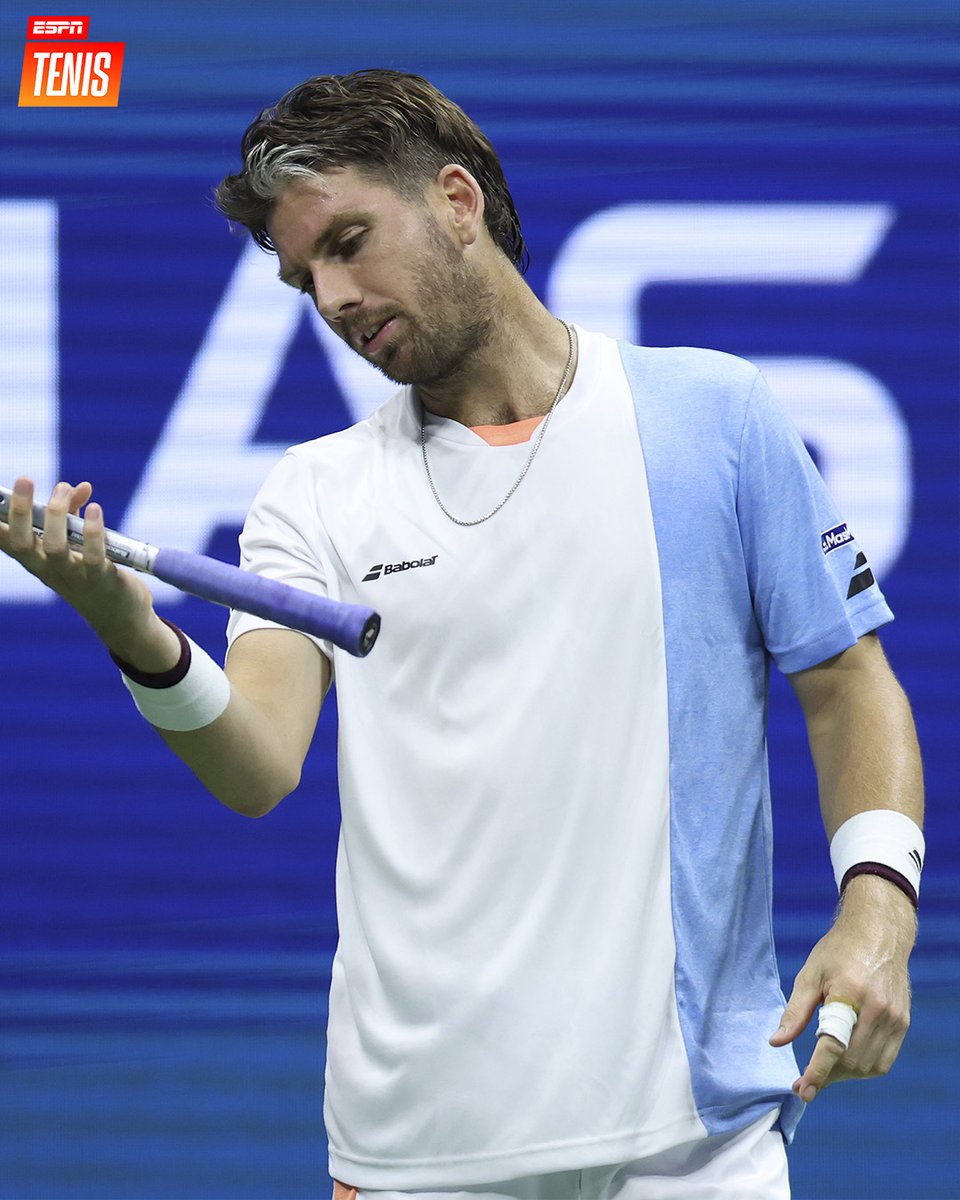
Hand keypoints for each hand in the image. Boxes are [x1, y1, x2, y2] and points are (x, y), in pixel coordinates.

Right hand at [0, 476, 176, 666]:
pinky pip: (93, 556)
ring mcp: (76, 578)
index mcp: (38, 562)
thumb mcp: (78, 546)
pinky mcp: (103, 581)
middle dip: (20, 511)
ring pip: (55, 548)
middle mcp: (50, 571)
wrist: (123, 619)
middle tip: (24, 479)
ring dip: (57, 515)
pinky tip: (95, 509)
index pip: (6, 541)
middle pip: (22, 543)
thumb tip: (81, 486)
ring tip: (64, 488)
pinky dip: (93, 531)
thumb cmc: (94, 576)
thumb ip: (75, 515)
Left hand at [769, 874, 915, 1102]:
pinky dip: (863, 1068)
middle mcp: (877, 1010)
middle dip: (826, 1077)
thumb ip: (794, 1012)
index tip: (803, 1091)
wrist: (879, 934)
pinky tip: (845, 1063)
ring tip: (822, 1073)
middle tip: (804, 1084)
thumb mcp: (810, 975)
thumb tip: (776, 1042)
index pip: (833, 1045)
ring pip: (869, 1067)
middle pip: (851, 1061)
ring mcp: (895, 1019)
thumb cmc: (838, 951)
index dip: (817, 1072)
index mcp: (850, 993)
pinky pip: (884, 1060)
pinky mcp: (903, 1023)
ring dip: (844, 1076)